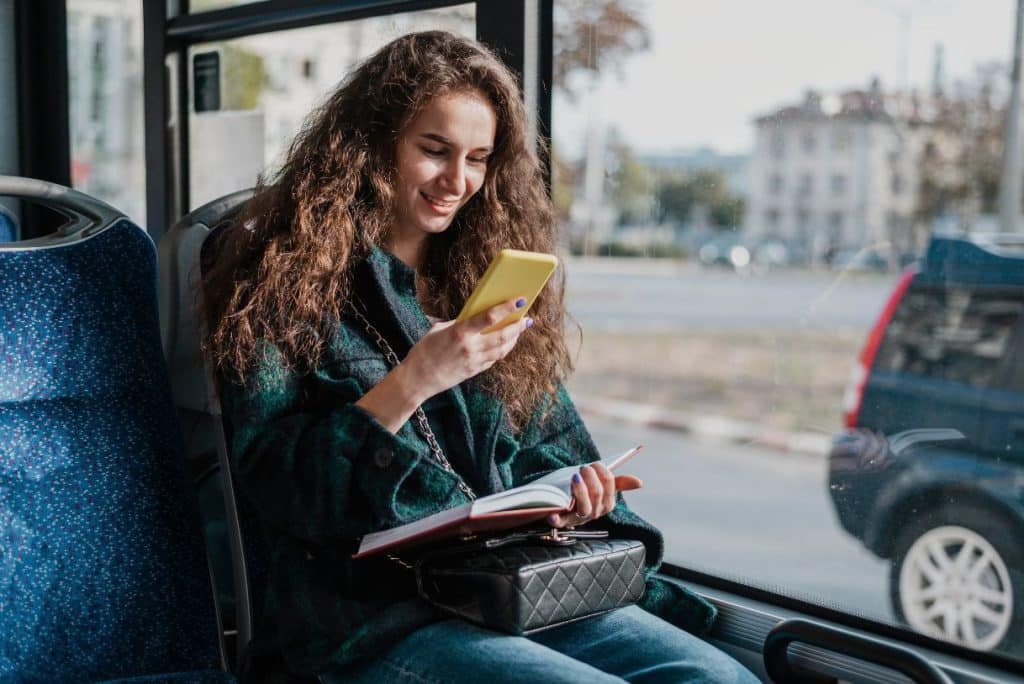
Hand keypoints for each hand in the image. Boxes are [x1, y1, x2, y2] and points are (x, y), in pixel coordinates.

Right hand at [402, 297, 530, 399]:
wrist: (417, 379)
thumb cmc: (425, 350)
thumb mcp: (439, 329)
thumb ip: (459, 323)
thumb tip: (476, 315)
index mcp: (460, 332)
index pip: (489, 317)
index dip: (506, 308)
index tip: (518, 300)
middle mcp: (470, 347)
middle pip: (502, 335)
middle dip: (517, 326)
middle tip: (526, 319)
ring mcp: (474, 361)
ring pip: (502, 349)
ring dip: (514, 339)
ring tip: (519, 330)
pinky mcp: (474, 371)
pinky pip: (494, 359)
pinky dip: (502, 350)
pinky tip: (506, 344)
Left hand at [546, 463, 642, 527]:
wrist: (561, 506)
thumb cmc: (583, 493)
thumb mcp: (600, 487)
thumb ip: (618, 484)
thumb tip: (640, 482)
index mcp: (606, 504)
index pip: (609, 484)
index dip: (601, 471)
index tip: (594, 464)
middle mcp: (594, 513)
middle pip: (597, 494)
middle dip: (590, 476)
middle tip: (582, 468)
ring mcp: (578, 518)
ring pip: (584, 508)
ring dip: (580, 491)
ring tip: (574, 477)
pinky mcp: (561, 521)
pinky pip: (560, 523)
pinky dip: (556, 519)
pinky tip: (552, 515)